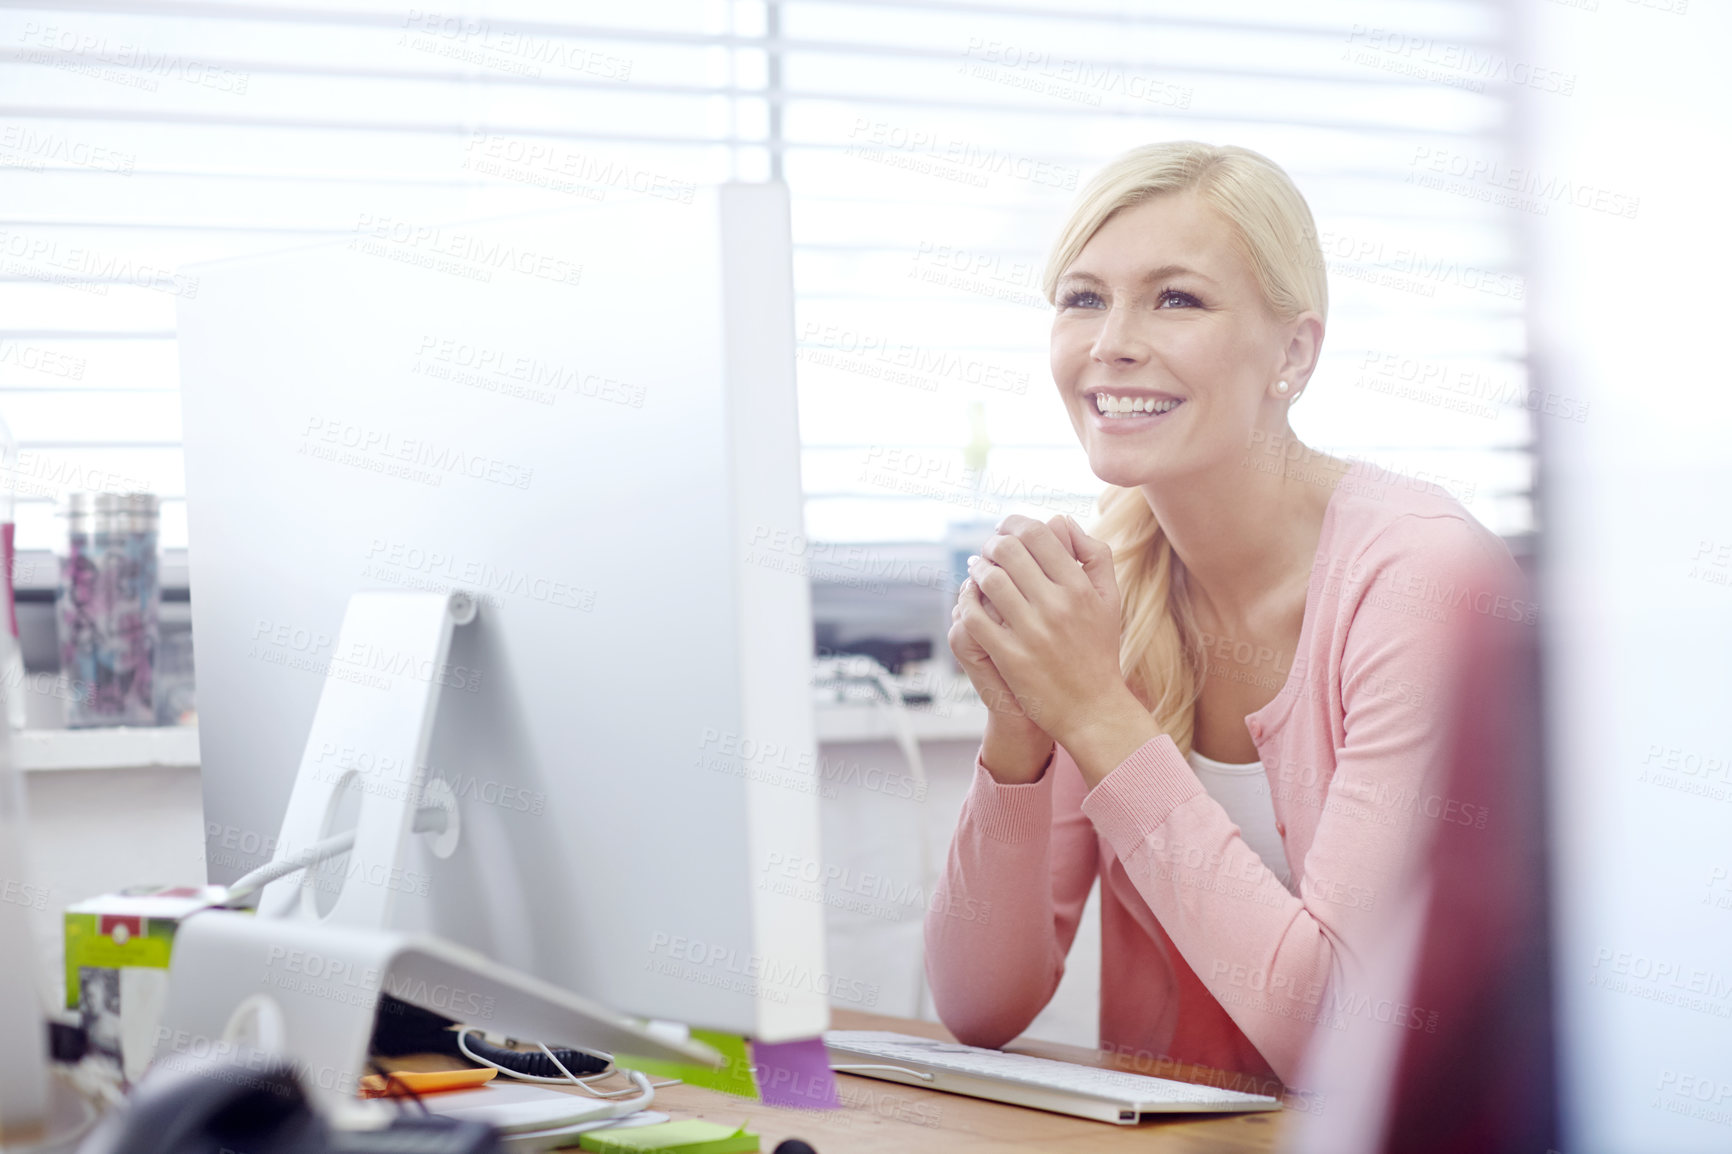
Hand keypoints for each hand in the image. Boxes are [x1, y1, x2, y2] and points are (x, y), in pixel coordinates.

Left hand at [958, 513, 1144, 758]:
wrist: (1093, 709)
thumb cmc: (1099, 650)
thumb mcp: (1109, 599)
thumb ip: (1093, 554)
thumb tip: (1062, 521)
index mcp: (1080, 587)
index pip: (1038, 535)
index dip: (1014, 524)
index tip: (1006, 529)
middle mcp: (1056, 605)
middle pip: (1008, 551)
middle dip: (992, 543)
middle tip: (989, 548)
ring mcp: (1031, 632)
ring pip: (989, 580)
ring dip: (977, 569)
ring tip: (978, 570)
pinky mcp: (1011, 656)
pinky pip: (975, 618)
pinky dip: (967, 602)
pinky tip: (969, 600)